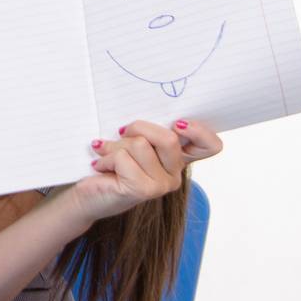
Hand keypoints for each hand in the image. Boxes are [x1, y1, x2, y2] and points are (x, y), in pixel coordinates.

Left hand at [72, 117, 223, 223]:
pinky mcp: (144, 190)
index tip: (177, 123)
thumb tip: (145, 105)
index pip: (210, 146)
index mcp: (178, 158)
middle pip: (168, 137)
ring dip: (115, 145)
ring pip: (141, 145)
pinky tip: (101, 167)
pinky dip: (106, 157)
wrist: (89, 194)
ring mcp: (162, 185)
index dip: (200, 130)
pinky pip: (123, 158)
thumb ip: (148, 131)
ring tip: (107, 154)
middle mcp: (175, 174)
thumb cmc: (112, 164)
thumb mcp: (132, 141)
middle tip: (121, 133)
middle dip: (137, 128)